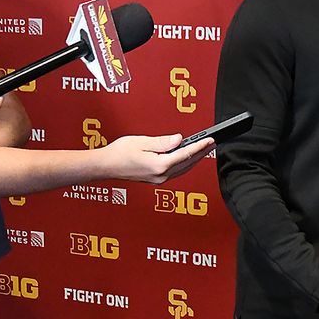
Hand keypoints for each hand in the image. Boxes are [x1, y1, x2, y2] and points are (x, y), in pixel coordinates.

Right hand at [96, 133, 214, 183]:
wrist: (105, 166)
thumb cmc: (119, 153)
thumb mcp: (141, 142)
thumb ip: (162, 142)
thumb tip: (179, 139)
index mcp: (159, 165)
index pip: (185, 154)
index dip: (199, 146)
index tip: (209, 140)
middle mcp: (161, 175)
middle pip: (187, 163)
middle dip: (201, 153)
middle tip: (212, 144)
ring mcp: (159, 179)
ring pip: (183, 169)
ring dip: (195, 159)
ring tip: (204, 150)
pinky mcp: (156, 179)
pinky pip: (176, 171)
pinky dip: (185, 164)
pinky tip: (188, 158)